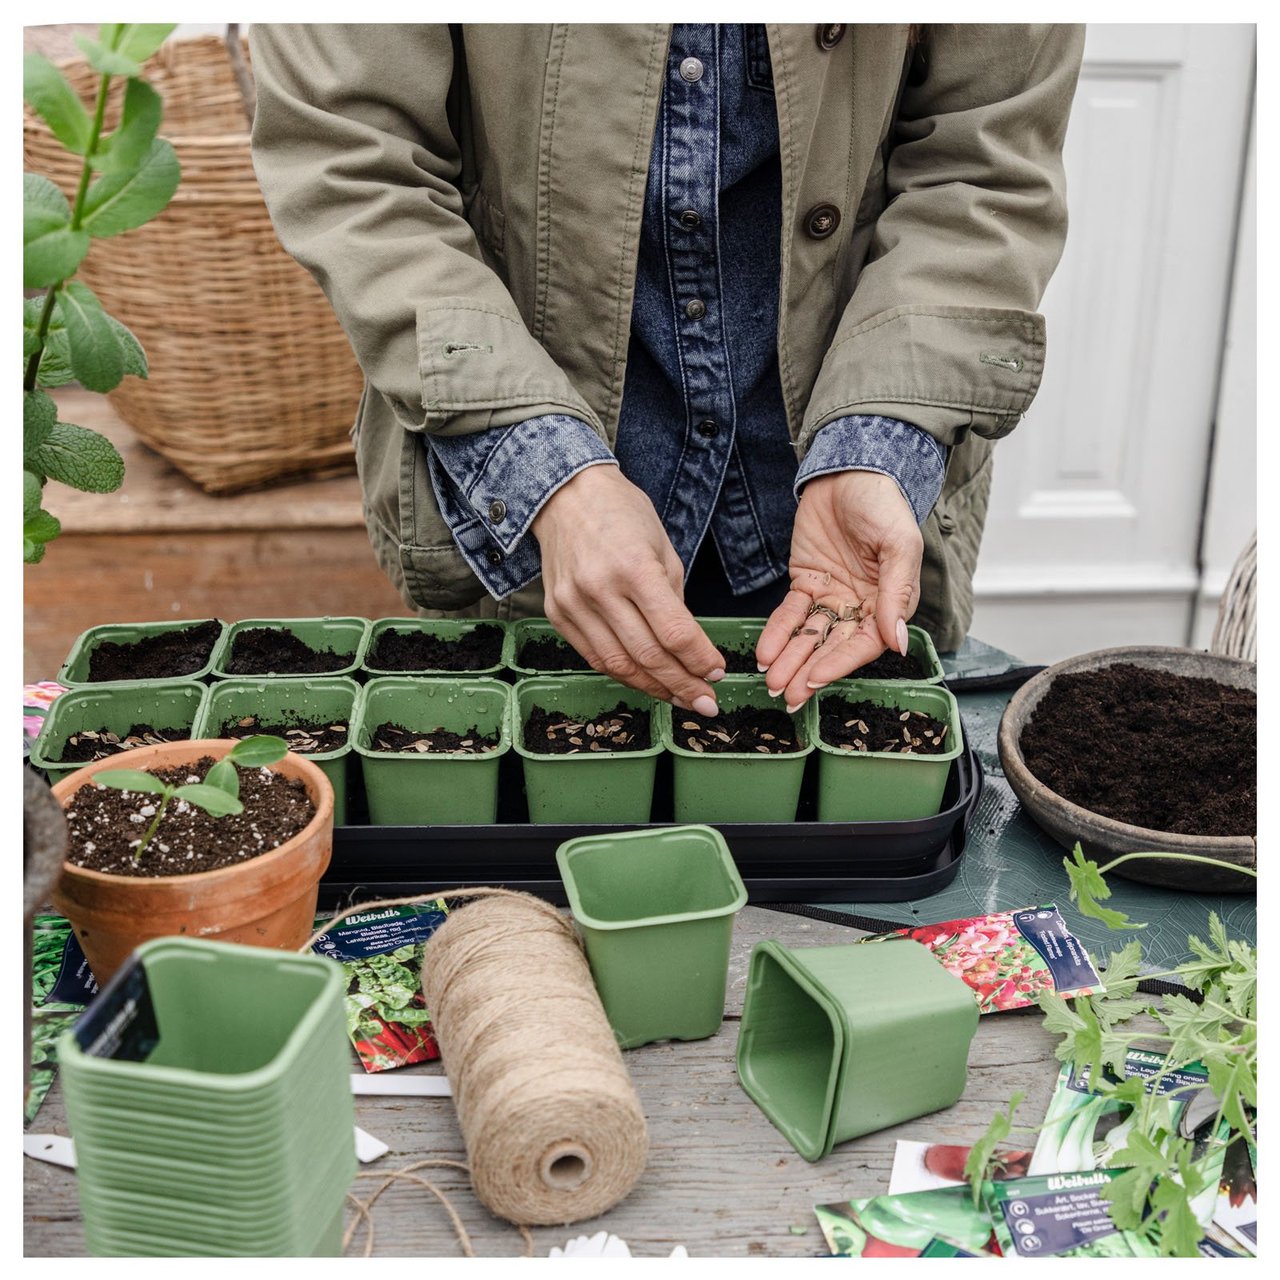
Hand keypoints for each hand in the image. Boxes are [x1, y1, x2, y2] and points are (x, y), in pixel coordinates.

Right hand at [532, 464, 724, 711]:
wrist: (566, 495)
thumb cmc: (622, 514)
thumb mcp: (663, 547)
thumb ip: (675, 599)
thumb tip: (690, 647)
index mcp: (634, 568)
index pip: (674, 631)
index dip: (699, 659)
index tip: (717, 672)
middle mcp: (600, 590)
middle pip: (648, 655)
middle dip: (683, 685)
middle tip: (707, 702)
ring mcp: (573, 605)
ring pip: (619, 665)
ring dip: (654, 688)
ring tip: (681, 699)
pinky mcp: (557, 614)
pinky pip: (594, 657)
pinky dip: (623, 675)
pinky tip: (647, 681)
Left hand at [756, 471, 923, 711]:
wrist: (849, 468)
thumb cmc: (883, 504)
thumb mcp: (898, 546)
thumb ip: (895, 594)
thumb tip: (898, 643)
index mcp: (888, 602)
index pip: (863, 644)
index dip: (839, 664)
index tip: (815, 681)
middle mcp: (859, 605)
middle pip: (832, 647)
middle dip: (808, 672)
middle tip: (787, 697)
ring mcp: (831, 595)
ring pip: (809, 636)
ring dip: (790, 660)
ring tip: (772, 683)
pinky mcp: (806, 582)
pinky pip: (790, 614)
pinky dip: (777, 633)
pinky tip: (765, 654)